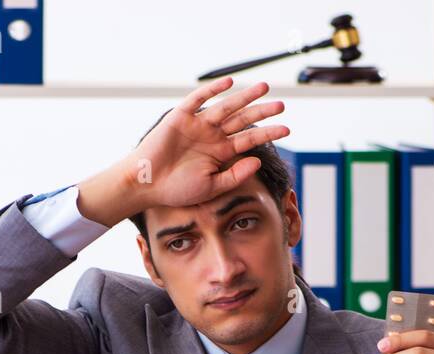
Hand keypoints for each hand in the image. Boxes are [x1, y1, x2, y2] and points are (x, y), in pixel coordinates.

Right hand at [75, 77, 288, 225]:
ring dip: (244, 97)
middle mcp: (212, 136)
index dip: (268, 133)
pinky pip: (198, 99)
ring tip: (264, 88)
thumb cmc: (176, 190)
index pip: (249, 139)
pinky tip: (229, 83)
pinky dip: (212, 91)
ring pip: (226, 107)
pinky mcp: (180, 117)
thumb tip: (258, 161)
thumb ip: (235, 175)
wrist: (146, 185)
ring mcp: (197, 125)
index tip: (287, 129)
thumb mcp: (211, 187)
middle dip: (262, 112)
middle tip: (281, 104)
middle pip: (242, 119)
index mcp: (220, 152)